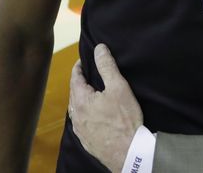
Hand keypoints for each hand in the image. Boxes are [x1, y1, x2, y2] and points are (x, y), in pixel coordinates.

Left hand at [68, 45, 142, 172]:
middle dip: (81, 83)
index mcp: (80, 100)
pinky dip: (86, 114)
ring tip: (94, 94)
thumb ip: (107, 66)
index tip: (84, 60)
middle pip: (74, 93)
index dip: (79, 67)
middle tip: (91, 75)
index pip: (74, 78)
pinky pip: (82, 122)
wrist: (128, 153)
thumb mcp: (118, 87)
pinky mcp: (86, 141)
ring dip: (83, 99)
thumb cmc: (124, 119)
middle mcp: (76, 116)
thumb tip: (99, 48)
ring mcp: (80, 130)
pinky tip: (96, 115)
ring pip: (77, 109)